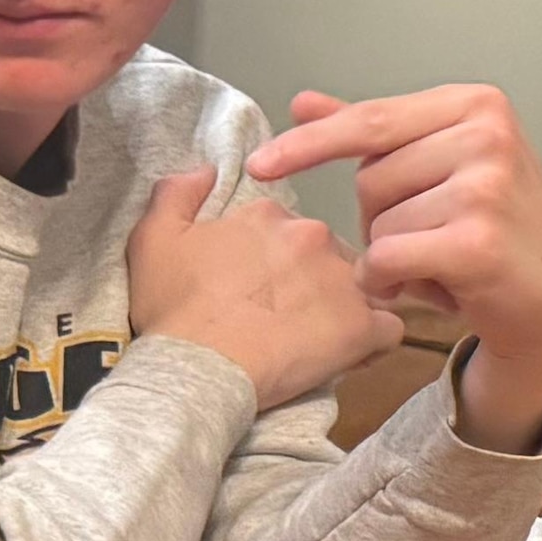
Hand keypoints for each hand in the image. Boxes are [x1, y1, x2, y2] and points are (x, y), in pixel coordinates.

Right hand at [125, 163, 392, 412]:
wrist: (197, 370)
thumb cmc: (172, 311)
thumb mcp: (152, 240)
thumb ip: (176, 193)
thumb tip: (206, 170)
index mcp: (268, 215)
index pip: (289, 230)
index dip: (280, 261)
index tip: (264, 289)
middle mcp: (312, 235)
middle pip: (328, 254)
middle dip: (316, 279)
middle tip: (291, 317)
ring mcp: (342, 280)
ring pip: (363, 285)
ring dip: (348, 305)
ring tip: (320, 338)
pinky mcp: (362, 326)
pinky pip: (389, 328)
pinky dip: (374, 340)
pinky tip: (351, 355)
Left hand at [245, 85, 541, 447]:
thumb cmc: (502, 230)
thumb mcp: (445, 166)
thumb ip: (375, 135)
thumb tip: (304, 102)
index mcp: (477, 105)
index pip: (370, 120)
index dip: (310, 144)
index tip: (262, 165)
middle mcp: (487, 136)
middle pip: (371, 177)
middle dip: (381, 216)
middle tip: (429, 235)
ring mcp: (486, 187)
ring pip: (380, 222)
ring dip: (393, 254)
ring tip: (442, 261)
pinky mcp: (477, 242)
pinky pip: (389, 258)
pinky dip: (393, 281)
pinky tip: (430, 287)